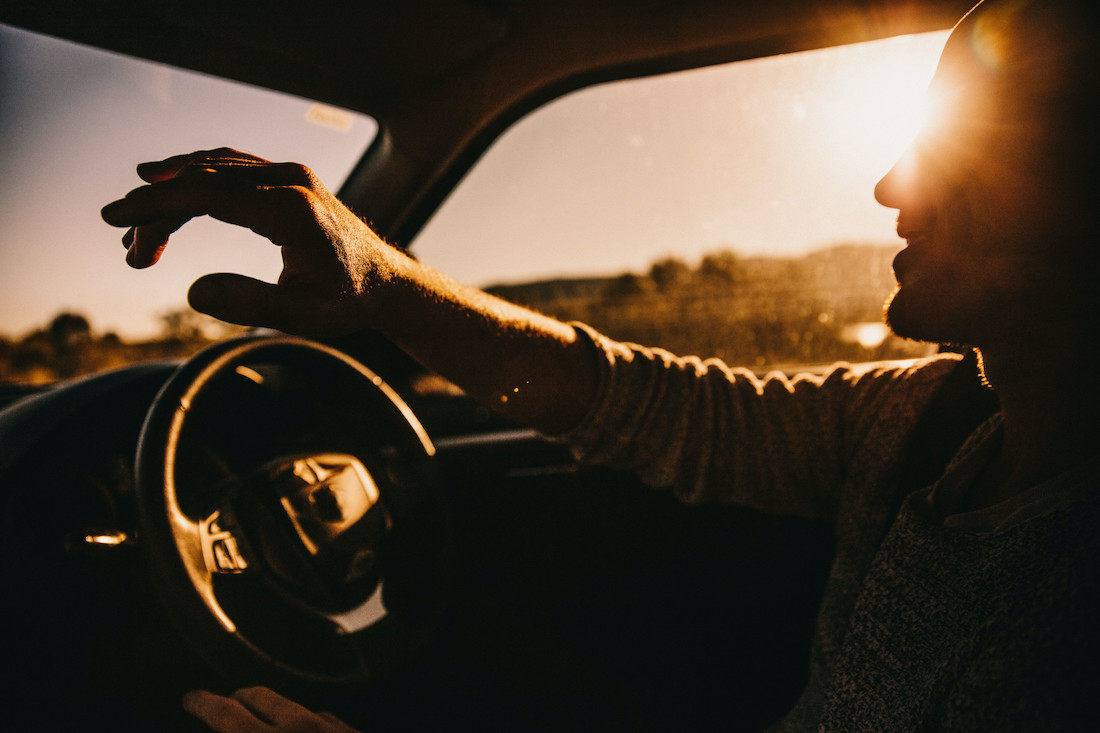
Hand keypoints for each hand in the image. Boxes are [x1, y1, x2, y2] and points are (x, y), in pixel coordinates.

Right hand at [101, 148, 399, 335]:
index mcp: (290, 209)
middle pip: (202, 180)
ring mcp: (290, 173)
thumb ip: (251, 304)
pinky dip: (195, 182)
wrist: (386, 283)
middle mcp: (289, 179)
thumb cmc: (346, 302)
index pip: (207, 194)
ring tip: (141, 238)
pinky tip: (170, 196)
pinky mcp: (288, 176)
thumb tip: (192, 292)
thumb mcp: (303, 315)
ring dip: (171, 196)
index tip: (113, 218)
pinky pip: (229, 168)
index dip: (155, 205)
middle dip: (157, 213)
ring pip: (212, 170)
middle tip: (132, 255)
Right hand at [182, 687, 358, 731]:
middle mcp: (301, 729)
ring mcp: (335, 730)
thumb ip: (241, 731)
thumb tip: (232, 724)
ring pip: (297, 709)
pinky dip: (310, 727)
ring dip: (276, 713)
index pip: (225, 713)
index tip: (191, 697)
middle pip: (259, 697)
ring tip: (264, 724)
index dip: (203, 703)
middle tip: (223, 704)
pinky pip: (327, 722)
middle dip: (237, 699)